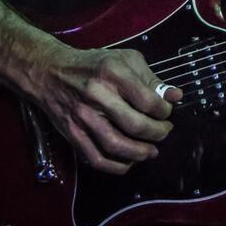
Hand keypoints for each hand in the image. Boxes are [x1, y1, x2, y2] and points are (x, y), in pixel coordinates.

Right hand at [31, 46, 182, 173]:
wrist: (50, 72)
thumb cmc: (92, 64)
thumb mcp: (123, 59)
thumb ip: (150, 78)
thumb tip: (175, 96)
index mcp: (112, 72)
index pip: (147, 100)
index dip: (164, 111)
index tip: (166, 112)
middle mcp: (97, 95)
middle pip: (135, 124)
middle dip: (157, 133)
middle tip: (164, 132)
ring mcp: (83, 116)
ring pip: (116, 145)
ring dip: (140, 153)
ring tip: (151, 151)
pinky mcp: (72, 133)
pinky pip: (96, 158)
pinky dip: (116, 166)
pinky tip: (128, 162)